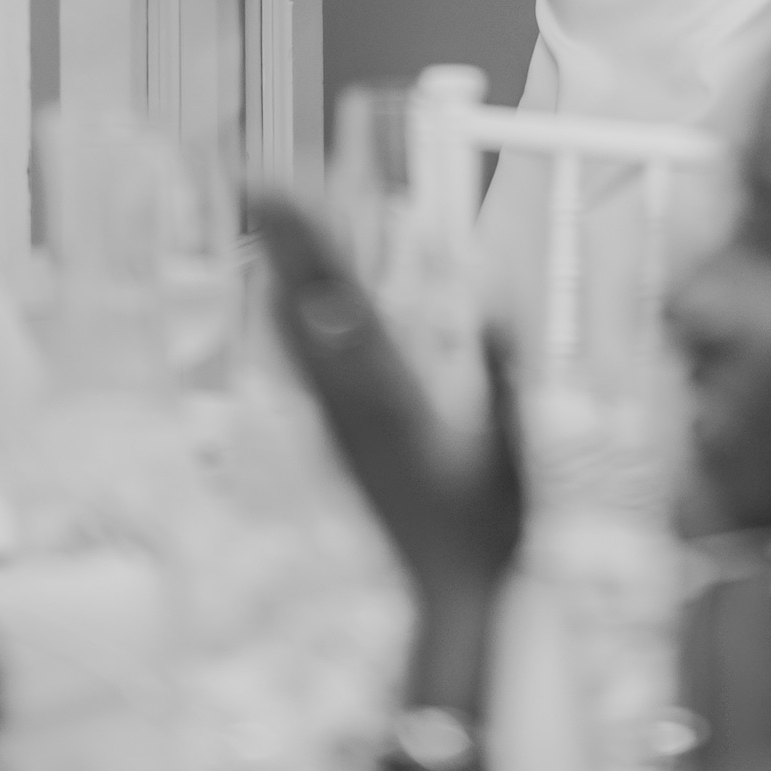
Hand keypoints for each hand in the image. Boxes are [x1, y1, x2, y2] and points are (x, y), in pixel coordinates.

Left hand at [249, 186, 526, 614]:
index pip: (346, 304)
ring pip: (298, 332)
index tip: (289, 192)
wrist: (451, 598)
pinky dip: (290, 315)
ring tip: (264, 214)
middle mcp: (352, 405)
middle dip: (286, 236)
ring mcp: (340, 423)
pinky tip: (281, 299)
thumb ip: (501, 378)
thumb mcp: (512, 453)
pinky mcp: (341, 438)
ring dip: (284, 267)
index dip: (315, 243)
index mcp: (392, 398)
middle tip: (258, 173)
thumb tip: (493, 305)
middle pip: (309, 305)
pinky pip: (305, 363)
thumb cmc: (492, 525)